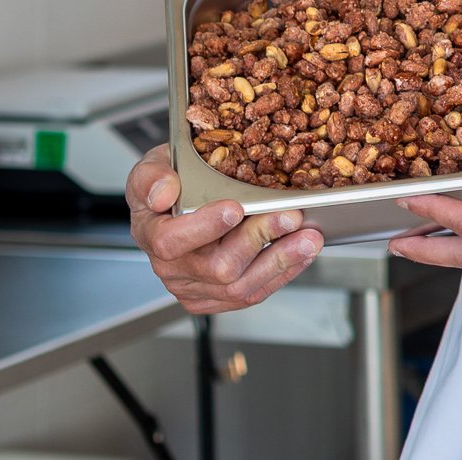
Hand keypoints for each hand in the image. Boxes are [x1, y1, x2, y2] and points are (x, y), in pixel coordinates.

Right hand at [126, 145, 322, 313]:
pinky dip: (282, 273)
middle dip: (260, 240)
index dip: (204, 227)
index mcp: (152, 233)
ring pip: (239, 287)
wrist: (175, 201)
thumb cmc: (169, 181)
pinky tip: (302, 252)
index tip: (235, 208)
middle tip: (290, 216)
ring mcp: (195, 287)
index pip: (171, 241)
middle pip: (217, 267)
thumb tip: (164, 192)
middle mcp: (172, 268)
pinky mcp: (217, 297)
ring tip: (309, 238)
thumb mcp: (154, 163)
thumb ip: (153, 175)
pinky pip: (251, 294)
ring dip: (280, 262)